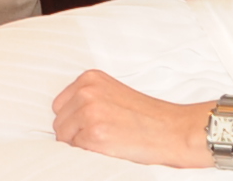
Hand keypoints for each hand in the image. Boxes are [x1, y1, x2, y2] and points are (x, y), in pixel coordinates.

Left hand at [52, 70, 206, 164]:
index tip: (88, 126)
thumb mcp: (113, 94)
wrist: (173, 130)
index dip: (73, 120)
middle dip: (74, 133)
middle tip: (100, 137)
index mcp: (90, 78)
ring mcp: (88, 113)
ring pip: (64, 137)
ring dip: (80, 145)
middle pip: (59, 121)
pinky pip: (75, 151)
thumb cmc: (148, 117)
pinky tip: (108, 149)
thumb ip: (90, 99)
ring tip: (106, 142)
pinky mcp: (93, 135)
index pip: (60, 105)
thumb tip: (68, 118)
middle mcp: (86, 92)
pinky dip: (88, 154)